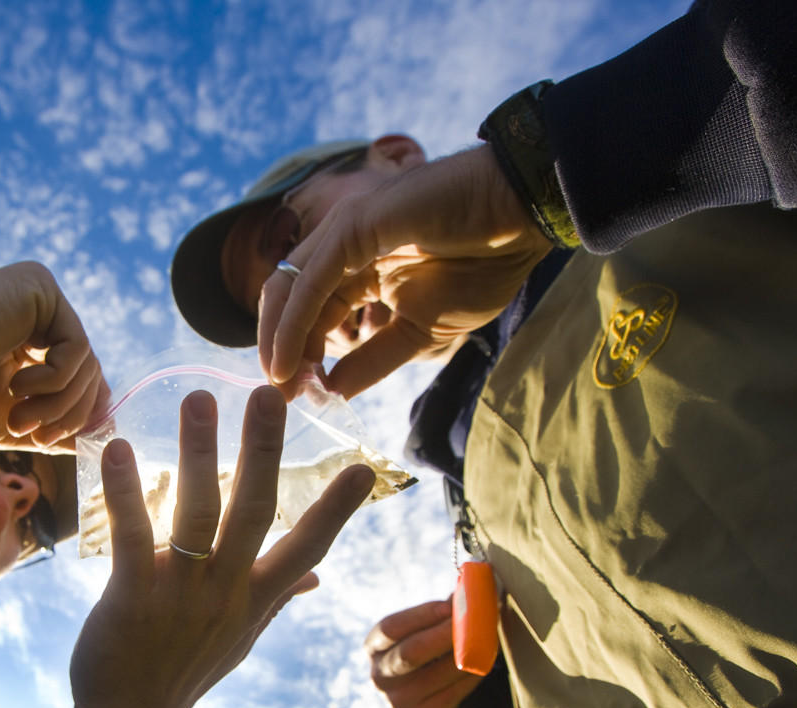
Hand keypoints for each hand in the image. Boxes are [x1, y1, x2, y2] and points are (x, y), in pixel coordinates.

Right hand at [0, 261, 107, 451]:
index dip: (82, 413)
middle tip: (36, 437)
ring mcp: (42, 296)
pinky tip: (16, 385)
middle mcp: (41, 311)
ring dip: (57, 405)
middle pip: (90, 372)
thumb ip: (55, 425)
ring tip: (18, 418)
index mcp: (31, 336)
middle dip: (69, 415)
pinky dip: (54, 380)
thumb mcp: (13, 421)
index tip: (59, 441)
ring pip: (87, 364)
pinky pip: (78, 347)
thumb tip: (100, 437)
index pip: (81, 376)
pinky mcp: (41, 288)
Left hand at [69, 386, 374, 707]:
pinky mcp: (133, 596)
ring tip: (198, 400)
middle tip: (268, 395)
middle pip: (255, 513)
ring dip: (198, 454)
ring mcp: (181, 593)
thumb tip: (317, 574)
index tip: (366, 468)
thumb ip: (277, 596)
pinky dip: (126, 492)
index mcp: (255, 597)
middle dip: (263, 452)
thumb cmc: (186, 667)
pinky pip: (134, 536)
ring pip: (196, 514)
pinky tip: (120, 449)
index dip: (337, 509)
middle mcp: (226, 591)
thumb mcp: (241, 637)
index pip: (308, 546)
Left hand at [257, 146, 552, 398]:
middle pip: (287, 300)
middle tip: (279, 394)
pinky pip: (312, 279)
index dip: (297, 355)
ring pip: (289, 288)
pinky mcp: (353, 225)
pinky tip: (291, 357)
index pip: (310, 314)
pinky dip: (294, 321)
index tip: (296, 397)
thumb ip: (373, 359)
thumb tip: (334, 391)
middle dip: (277, 349)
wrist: (518, 221)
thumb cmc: (481, 266)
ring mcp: (343, 232)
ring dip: (277, 337)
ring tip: (280, 381)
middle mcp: (341, 248)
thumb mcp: (419, 331)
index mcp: (357, 270)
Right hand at [365, 599, 485, 707]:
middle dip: (443, 634)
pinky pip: (453, 693)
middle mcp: (380, 676)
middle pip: (411, 653)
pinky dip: (472, 675)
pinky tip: (486, 661)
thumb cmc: (424, 656)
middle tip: (473, 619)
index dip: (420, 615)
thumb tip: (468, 589)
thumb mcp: (421, 634)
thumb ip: (440, 613)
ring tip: (488, 637)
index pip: (390, 628)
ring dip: (465, 654)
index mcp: (374, 648)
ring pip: (436, 674)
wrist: (424, 704)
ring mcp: (399, 700)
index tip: (450, 604)